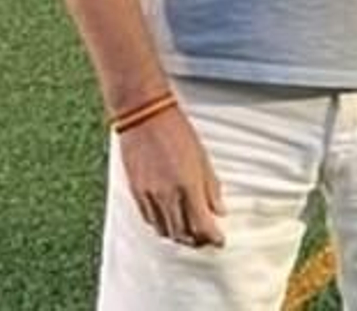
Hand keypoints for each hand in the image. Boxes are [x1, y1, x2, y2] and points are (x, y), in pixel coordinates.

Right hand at [117, 106, 225, 248]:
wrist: (144, 115)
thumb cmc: (177, 130)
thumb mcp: (202, 156)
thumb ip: (211, 187)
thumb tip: (220, 210)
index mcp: (188, 185)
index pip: (202, 225)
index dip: (212, 237)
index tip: (219, 241)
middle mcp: (168, 195)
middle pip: (183, 233)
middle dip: (197, 241)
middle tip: (206, 240)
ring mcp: (149, 195)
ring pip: (164, 230)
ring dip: (179, 236)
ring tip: (190, 234)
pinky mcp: (136, 192)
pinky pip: (149, 220)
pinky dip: (161, 226)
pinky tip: (169, 222)